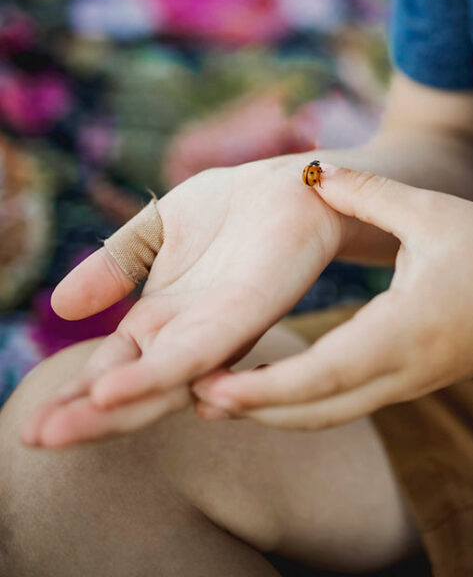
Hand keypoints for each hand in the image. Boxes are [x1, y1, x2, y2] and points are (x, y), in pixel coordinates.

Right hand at [20, 158, 344, 447]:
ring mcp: (218, 333)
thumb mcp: (155, 230)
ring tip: (58, 429)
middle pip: (129, 390)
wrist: (293, 183)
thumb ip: (113, 264)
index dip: (71, 396)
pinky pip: (198, 354)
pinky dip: (156, 375)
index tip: (29, 424)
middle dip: (81, 417)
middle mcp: (186, 338)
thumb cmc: (231, 207)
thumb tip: (60, 306)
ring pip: (158, 384)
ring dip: (109, 410)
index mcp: (160, 321)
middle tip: (31, 438)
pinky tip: (115, 391)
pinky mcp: (247, 315)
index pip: (110, 369)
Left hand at [191, 163, 472, 428]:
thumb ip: (369, 192)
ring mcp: (405, 384)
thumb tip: (313, 169)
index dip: (264, 385)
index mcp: (402, 332)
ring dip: (271, 411)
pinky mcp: (408, 381)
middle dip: (252, 408)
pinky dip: (300, 403)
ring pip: (327, 414)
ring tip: (213, 394)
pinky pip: (344, 404)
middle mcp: (400, 371)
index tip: (211, 385)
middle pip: (315, 410)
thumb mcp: (433, 212)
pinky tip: (266, 386)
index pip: (324, 373)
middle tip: (189, 394)